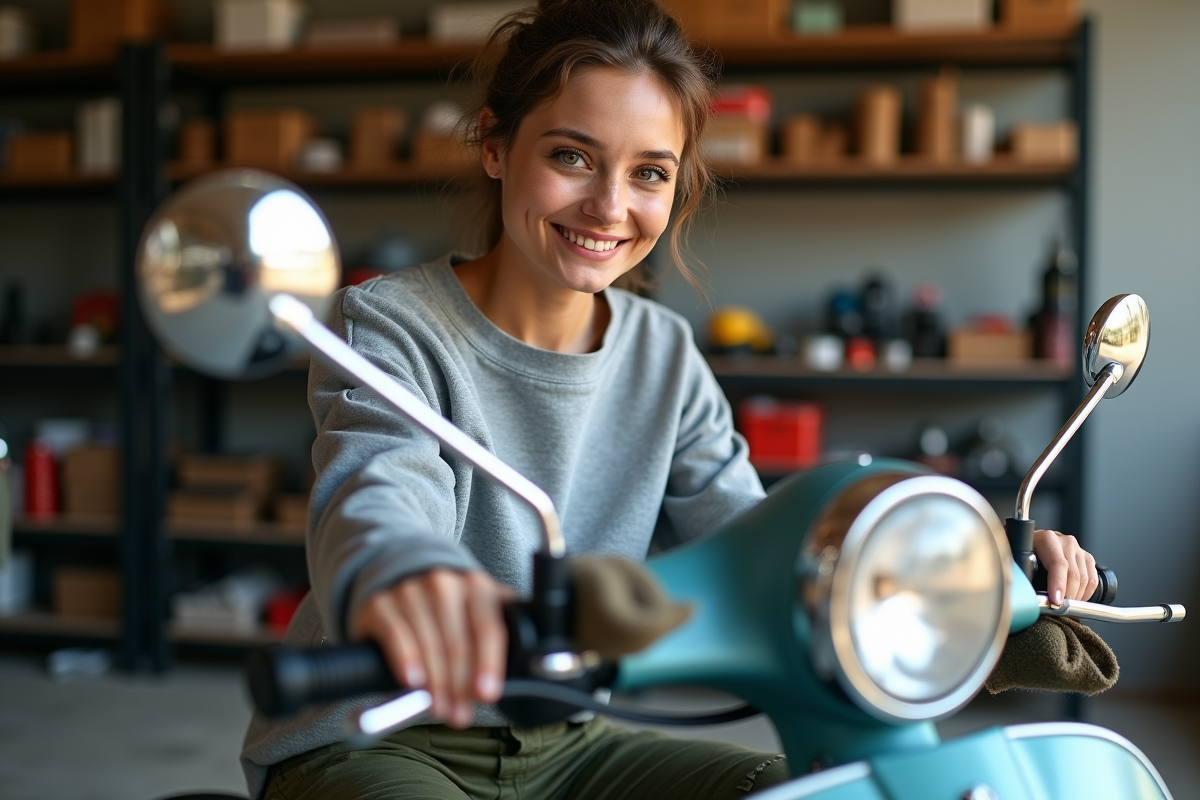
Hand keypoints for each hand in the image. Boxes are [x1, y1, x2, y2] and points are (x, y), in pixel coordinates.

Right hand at [352, 568, 512, 727]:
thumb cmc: (448, 605)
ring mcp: (410, 591)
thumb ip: (500, 630)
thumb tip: (524, 668)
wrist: (400, 574)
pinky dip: (406, 660)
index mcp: (477, 586)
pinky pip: (396, 635)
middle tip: (459, 715)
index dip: (489, 664)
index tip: (487, 694)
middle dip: (460, 686)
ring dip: (436, 684)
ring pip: (429, 644)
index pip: (488, 628)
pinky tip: (413, 681)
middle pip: (457, 643)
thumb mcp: (479, 608)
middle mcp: (444, 583)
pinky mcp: (380, 603)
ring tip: (440, 708)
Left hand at [1033, 529, 1098, 605]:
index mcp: (1046, 539)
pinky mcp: (1087, 557)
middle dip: (1067, 595)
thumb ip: (1026, 571)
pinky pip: (1092, 580)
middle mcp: (1065, 542)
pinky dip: (1085, 594)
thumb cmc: (1026, 552)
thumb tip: (1030, 594)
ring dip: (1076, 597)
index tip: (1056, 601)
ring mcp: (1078, 549)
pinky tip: (1075, 599)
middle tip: (1059, 608)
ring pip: (1085, 579)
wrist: (1035, 542)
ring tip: (1065, 605)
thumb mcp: (1020, 558)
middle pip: (1073, 574)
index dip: (1058, 584)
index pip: (1058, 563)